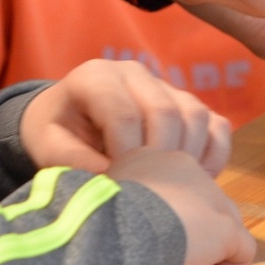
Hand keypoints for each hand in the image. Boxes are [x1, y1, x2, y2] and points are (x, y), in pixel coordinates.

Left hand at [21, 60, 230, 175]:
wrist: (67, 117)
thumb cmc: (56, 131)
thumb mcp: (48, 145)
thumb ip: (70, 161)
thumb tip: (110, 181)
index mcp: (97, 77)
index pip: (123, 113)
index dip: (124, 154)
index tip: (118, 183)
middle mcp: (135, 73)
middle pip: (166, 111)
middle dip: (159, 158)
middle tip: (147, 191)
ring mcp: (166, 86)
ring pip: (195, 115)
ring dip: (189, 156)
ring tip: (171, 189)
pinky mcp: (187, 104)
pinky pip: (216, 123)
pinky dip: (214, 154)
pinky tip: (198, 181)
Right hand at [107, 147, 255, 264]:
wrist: (104, 233)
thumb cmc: (90, 226)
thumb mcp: (100, 209)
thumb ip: (120, 213)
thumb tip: (122, 240)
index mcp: (151, 160)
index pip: (173, 193)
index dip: (162, 228)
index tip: (139, 253)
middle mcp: (186, 168)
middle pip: (201, 211)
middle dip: (187, 247)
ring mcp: (211, 196)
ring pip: (223, 231)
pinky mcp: (226, 226)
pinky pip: (240, 254)